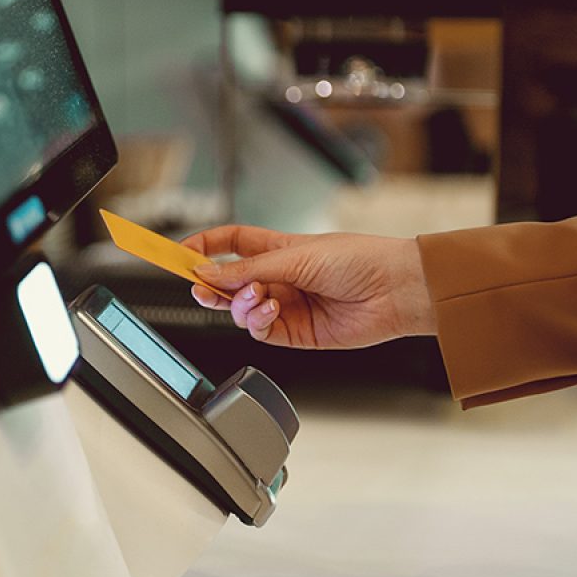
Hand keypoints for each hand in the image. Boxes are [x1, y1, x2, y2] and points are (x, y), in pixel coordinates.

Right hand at [181, 225, 435, 348]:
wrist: (396, 290)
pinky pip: (261, 330)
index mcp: (280, 248)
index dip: (205, 246)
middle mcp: (281, 277)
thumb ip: (249, 268)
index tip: (179, 252)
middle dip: (211, 285)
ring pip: (241, 310)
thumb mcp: (296, 255)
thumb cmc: (360, 258)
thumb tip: (208, 273)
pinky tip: (269, 310)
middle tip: (200, 286)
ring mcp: (287, 305)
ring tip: (257, 298)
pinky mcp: (297, 332)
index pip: (231, 244)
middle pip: (230, 282)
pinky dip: (256, 321)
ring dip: (239, 304)